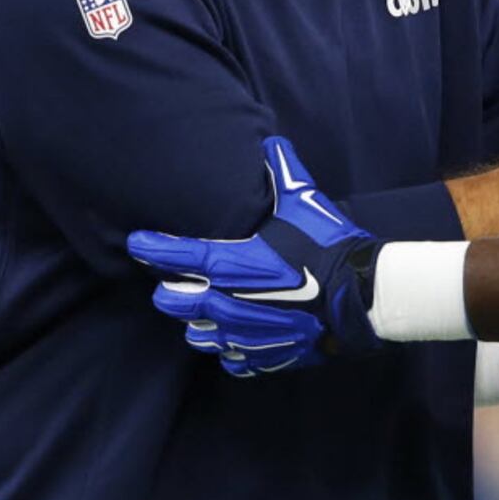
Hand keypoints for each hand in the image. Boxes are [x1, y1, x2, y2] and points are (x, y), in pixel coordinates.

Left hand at [128, 137, 381, 376]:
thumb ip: (283, 169)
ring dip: (197, 321)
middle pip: (174, 302)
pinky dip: (230, 348)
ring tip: (205, 308)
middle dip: (169, 291)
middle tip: (172, 280)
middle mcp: (228, 303)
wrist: (362, 295)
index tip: (136, 242)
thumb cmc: (328, 245)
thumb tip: (271, 140)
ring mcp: (244, 335)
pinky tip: (238, 335)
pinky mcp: (263, 356)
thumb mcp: (304, 200)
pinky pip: (230, 358)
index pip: (177, 256)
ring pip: (197, 335)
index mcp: (233, 264)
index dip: (152, 248)